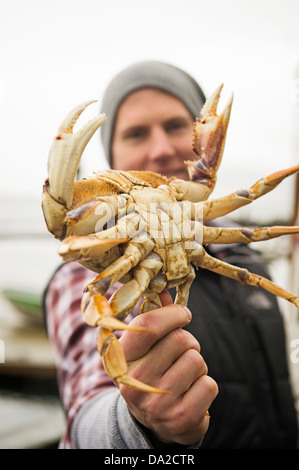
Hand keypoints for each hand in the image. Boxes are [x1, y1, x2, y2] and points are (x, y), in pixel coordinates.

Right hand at [118, 291, 217, 445]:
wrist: (153, 423)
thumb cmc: (151, 373)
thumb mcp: (144, 348)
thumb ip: (153, 319)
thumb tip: (163, 291)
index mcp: (121, 359)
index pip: (148, 326)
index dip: (172, 314)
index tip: (183, 313)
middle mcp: (135, 382)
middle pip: (180, 340)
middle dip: (188, 342)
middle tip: (180, 354)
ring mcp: (157, 403)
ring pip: (196, 360)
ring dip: (197, 364)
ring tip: (183, 375)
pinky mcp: (181, 418)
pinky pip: (209, 384)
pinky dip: (205, 385)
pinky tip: (190, 393)